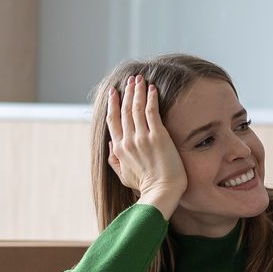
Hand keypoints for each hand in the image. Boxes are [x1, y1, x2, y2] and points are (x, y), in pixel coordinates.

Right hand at [106, 74, 186, 211]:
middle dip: (127, 93)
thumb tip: (110, 144)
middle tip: (131, 80)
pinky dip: (151, 98)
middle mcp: (127, 140)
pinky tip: (152, 89)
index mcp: (118, 149)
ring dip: (138, 91)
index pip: (112, 121)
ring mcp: (142, 138)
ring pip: (137, 108)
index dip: (113, 104)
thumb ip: (114, 160)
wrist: (162, 192)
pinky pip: (152, 112)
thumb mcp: (123, 175)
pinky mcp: (158, 137)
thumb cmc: (146, 186)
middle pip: (125, 110)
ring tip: (140, 79)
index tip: (114, 92)